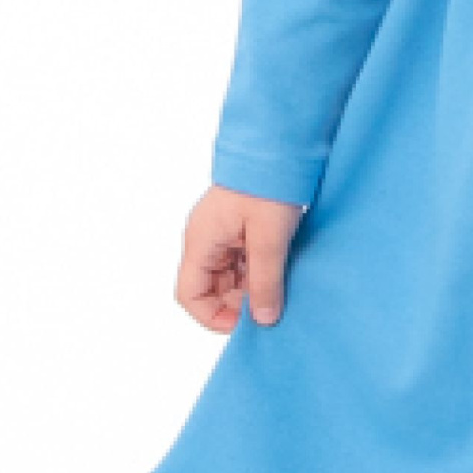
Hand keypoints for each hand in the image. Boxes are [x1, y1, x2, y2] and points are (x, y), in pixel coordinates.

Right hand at [175, 187, 303, 333]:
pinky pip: (244, 260)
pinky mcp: (241, 227)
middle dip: (238, 302)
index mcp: (201, 243)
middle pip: (212, 288)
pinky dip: (260, 271)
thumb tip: (262, 320)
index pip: (190, 295)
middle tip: (271, 306)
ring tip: (280, 287)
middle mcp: (206, 240)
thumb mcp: (268, 239)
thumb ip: (265, 282)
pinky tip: (282, 271)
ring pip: (230, 276)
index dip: (213, 317)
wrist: (280, 147)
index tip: (245, 325)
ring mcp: (223, 233)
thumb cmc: (267, 187)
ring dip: (252, 287)